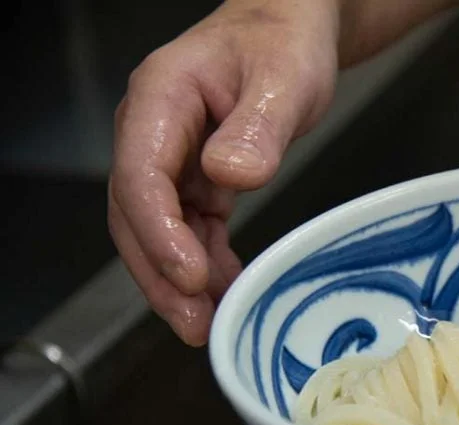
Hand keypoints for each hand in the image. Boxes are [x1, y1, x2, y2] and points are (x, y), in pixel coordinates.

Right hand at [108, 0, 340, 344]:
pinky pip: (190, 231)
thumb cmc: (284, 44)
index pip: (140, 174)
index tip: (189, 274)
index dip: (159, 231)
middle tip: (193, 324)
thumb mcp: (282, 78)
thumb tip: (231, 173)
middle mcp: (155, 132)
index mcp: (162, 99)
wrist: (290, 34)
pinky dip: (206, 265)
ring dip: (180, 281)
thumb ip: (258, 125)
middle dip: (161, 274)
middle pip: (136, 215)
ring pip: (160, 231)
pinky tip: (227, 292)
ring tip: (211, 324)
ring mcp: (172, 158)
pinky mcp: (195, 180)